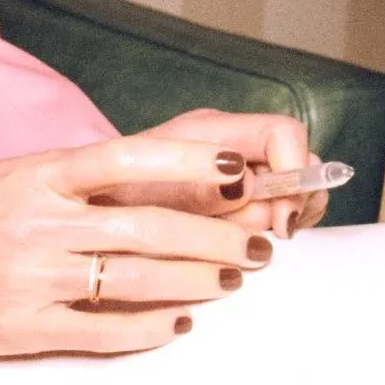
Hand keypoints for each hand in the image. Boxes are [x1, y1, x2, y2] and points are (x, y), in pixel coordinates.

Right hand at [0, 134, 274, 359]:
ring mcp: (34, 277)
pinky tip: (182, 321)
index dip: (188, 166)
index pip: (126, 159)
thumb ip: (81, 178)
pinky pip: (103, 330)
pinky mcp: (26, 327)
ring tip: (233, 279)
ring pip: (135, 278)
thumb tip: (166, 180)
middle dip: (214, 237)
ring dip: (196, 280)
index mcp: (39, 176)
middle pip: (147, 227)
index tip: (236, 174)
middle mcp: (40, 223)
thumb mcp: (18, 176)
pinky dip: (151, 327)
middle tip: (256, 244)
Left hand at [92, 110, 330, 232]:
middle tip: (268, 239)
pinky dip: (270, 235)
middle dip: (292, 205)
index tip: (281, 221)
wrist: (85, 219)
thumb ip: (198, 190)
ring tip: (252, 249)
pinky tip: (248, 252)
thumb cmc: (110, 204)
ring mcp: (238, 178)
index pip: (283, 133)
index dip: (295, 172)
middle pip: (298, 165)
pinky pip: (275, 217)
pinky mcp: (238, 207)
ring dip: (279, 224)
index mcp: (212, 132)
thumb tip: (246, 187)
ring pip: (291, 195)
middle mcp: (230, 149)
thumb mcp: (147, 200)